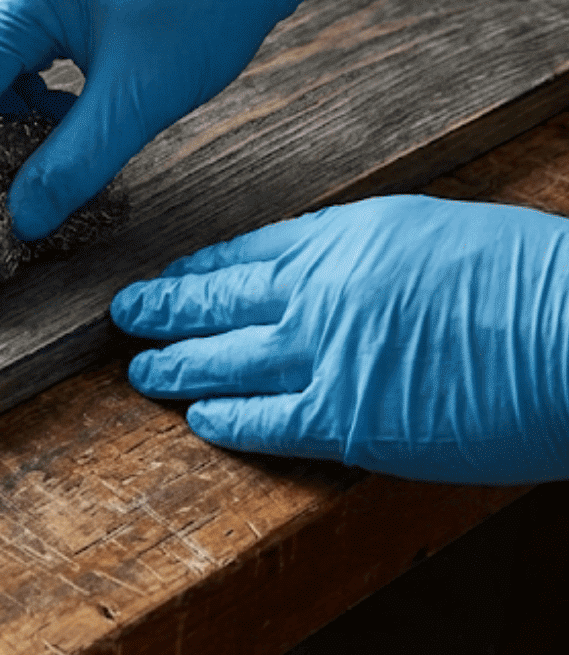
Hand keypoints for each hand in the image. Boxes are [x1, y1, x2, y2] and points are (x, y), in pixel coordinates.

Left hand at [111, 196, 568, 484]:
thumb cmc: (534, 282)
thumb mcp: (437, 234)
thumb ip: (370, 254)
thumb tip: (332, 273)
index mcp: (346, 237)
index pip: (248, 251)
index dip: (201, 268)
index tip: (172, 275)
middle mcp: (321, 292)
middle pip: (216, 301)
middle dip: (162, 308)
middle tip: (125, 313)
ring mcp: (326, 356)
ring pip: (221, 361)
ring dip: (174, 366)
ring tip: (142, 370)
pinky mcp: (345, 419)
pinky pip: (262, 421)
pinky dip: (224, 419)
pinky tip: (201, 419)